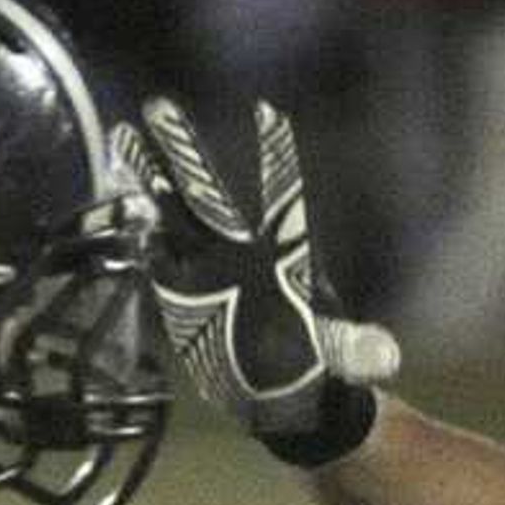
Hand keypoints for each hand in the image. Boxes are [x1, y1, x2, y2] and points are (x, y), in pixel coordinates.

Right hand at [117, 96, 400, 455]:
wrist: (282, 397)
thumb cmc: (315, 368)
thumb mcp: (339, 359)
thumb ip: (355, 352)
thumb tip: (387, 358)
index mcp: (282, 252)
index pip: (279, 194)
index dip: (275, 155)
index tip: (268, 111)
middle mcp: (241, 250)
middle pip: (209, 193)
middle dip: (185, 153)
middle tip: (159, 107)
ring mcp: (207, 269)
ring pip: (176, 215)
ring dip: (150, 179)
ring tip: (122, 137)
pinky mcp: (182, 294)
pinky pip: (157, 257)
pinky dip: (138, 233)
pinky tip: (117, 205)